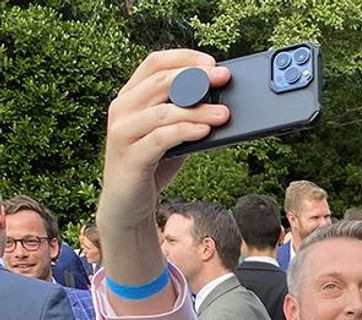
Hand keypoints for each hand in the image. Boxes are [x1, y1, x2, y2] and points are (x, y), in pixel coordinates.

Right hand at [97, 50, 229, 285]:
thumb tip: (220, 103)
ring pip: (164, 111)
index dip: (184, 58)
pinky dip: (185, 131)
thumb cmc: (151, 165)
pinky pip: (161, 138)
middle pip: (160, 81)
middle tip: (223, 79)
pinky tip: (205, 131)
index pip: (154, 63)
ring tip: (224, 114)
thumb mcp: (170, 135)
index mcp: (130, 97)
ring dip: (198, 110)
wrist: (128, 203)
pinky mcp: (131, 156)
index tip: (212, 63)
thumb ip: (185, 116)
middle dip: (195, 78)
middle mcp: (122, 109)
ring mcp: (123, 132)